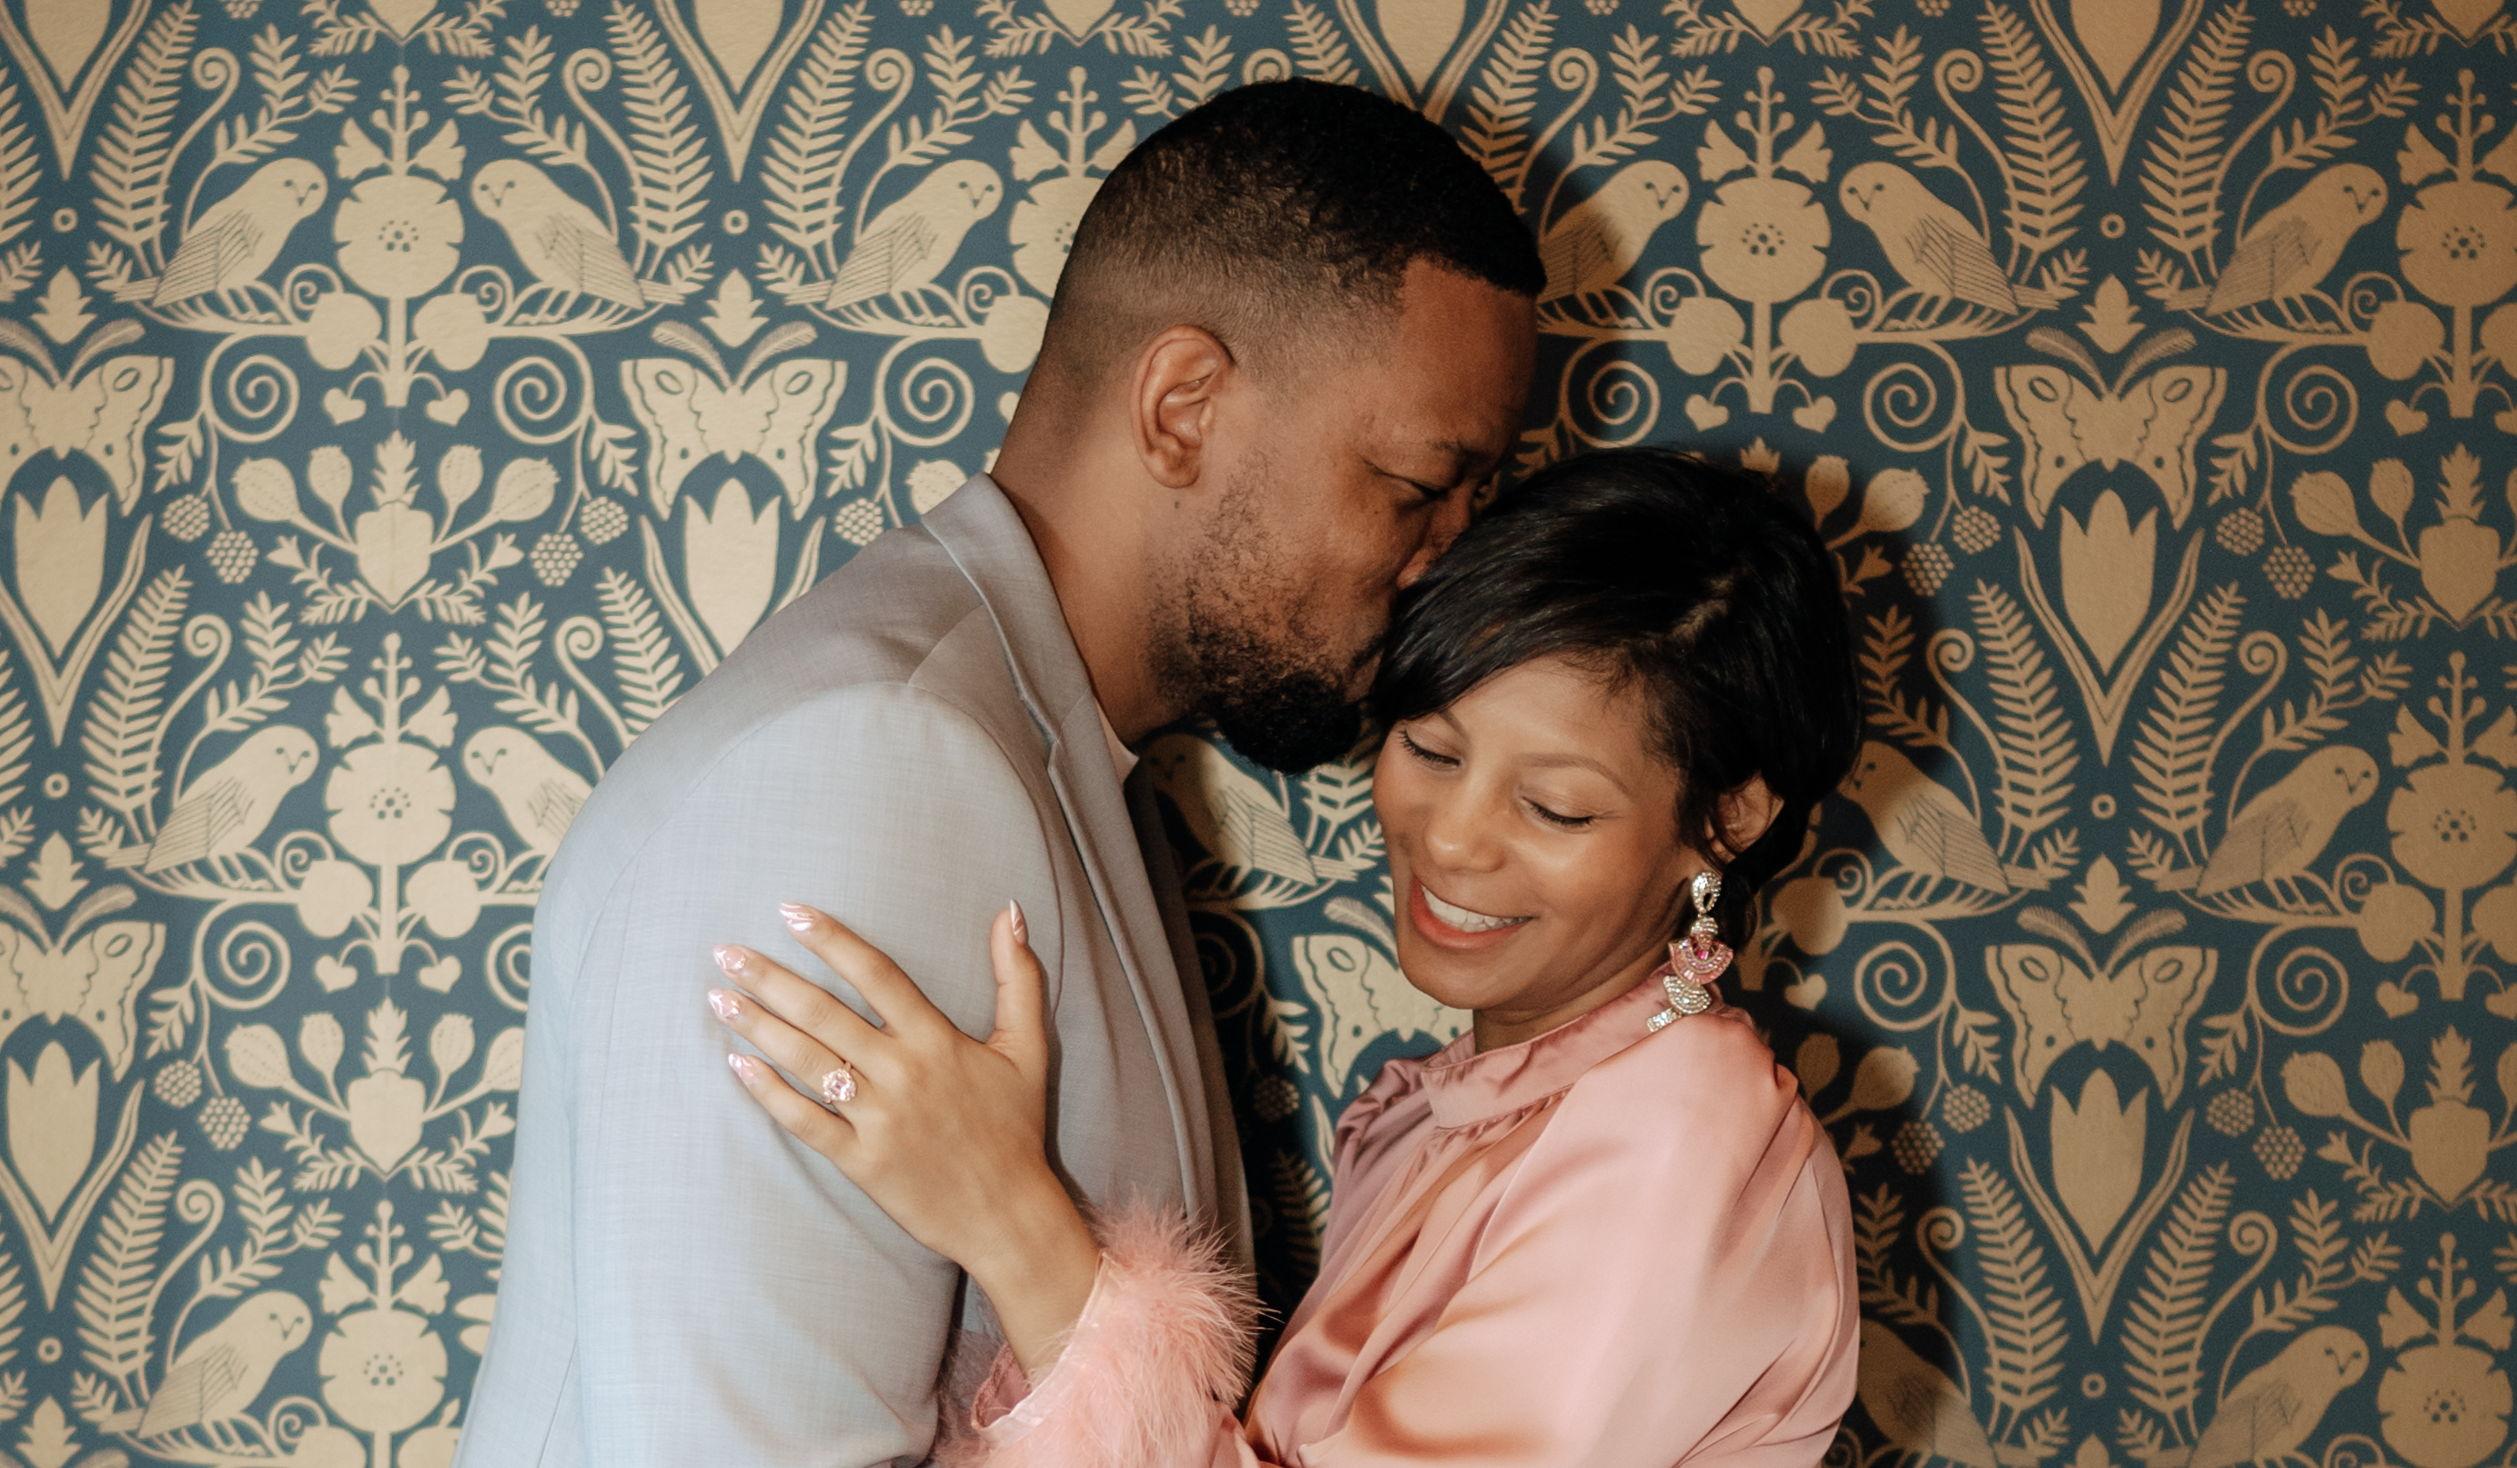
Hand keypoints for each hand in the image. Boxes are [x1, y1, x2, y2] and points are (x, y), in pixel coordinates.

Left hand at [709, 901, 1100, 1373]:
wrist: (1008, 1216)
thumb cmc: (1015, 1128)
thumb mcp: (1028, 1047)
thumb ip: (1016, 976)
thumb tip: (1011, 908)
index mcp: (937, 1041)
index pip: (876, 975)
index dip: (831, 940)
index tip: (790, 912)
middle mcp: (902, 1073)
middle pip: (825, 1014)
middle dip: (770, 979)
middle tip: (725, 952)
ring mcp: (878, 1119)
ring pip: (806, 1062)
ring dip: (757, 1027)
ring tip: (718, 997)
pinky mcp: (860, 1161)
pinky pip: (804, 1121)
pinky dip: (768, 1093)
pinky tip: (737, 1065)